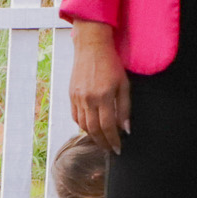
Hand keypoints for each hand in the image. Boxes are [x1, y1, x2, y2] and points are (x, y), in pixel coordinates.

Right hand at [69, 20, 130, 153]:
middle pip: (93, 129)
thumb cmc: (111, 64)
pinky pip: (76, 116)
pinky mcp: (71, 95)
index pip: (108, 126)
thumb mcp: (124, 84)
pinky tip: (91, 128)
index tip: (118, 149)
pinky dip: (83, 125)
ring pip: (83, 125)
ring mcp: (77, 98)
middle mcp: (88, 99)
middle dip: (102, 142)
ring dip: (92, 136)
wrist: (91, 47)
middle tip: (109, 149)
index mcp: (103, 96)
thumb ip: (124, 108)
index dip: (113, 140)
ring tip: (102, 140)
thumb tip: (125, 129)